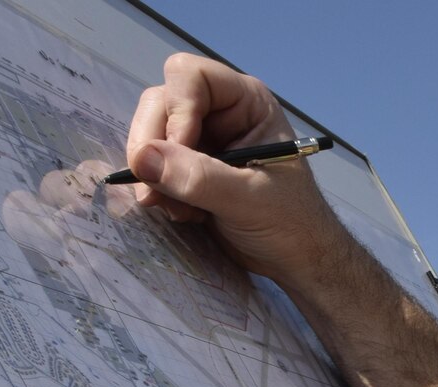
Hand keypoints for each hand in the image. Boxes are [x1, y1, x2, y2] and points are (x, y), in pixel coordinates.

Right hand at [121, 54, 340, 280]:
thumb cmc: (290, 223)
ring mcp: (201, 138)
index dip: (177, 109)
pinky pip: (151, 164)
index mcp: (246, 102)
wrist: (295, 259)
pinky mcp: (187, 167)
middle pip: (160, 102)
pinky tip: (183, 214)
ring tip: (179, 210)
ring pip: (150, 135)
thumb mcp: (248, 200)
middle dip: (153, 146)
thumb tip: (142, 158)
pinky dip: (156, 189)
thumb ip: (199, 178)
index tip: (181, 150)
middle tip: (160, 190)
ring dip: (152, 174)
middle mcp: (219, 111)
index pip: (189, 75)